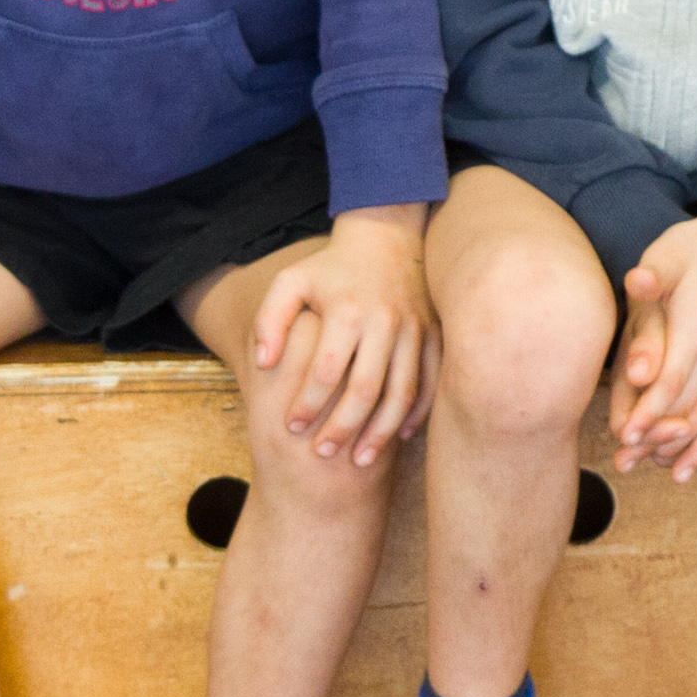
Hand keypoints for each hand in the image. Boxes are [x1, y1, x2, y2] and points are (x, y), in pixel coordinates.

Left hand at [250, 205, 435, 465]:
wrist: (386, 236)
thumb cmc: (330, 266)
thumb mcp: (289, 281)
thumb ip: (269, 320)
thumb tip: (264, 363)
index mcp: (347, 310)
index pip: (326, 370)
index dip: (308, 403)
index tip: (291, 427)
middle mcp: (385, 321)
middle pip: (366, 388)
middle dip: (344, 427)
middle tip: (323, 453)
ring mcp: (414, 329)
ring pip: (402, 391)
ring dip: (381, 430)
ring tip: (360, 460)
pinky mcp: (433, 334)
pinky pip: (431, 381)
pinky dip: (418, 412)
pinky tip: (399, 435)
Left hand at [609, 176, 696, 480]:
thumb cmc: (689, 252)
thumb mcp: (663, 261)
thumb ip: (648, 295)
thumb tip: (636, 327)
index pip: (673, 381)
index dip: (648, 412)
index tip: (624, 435)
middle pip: (687, 407)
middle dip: (653, 438)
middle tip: (621, 461)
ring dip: (681, 449)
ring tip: (645, 465)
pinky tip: (681, 467)